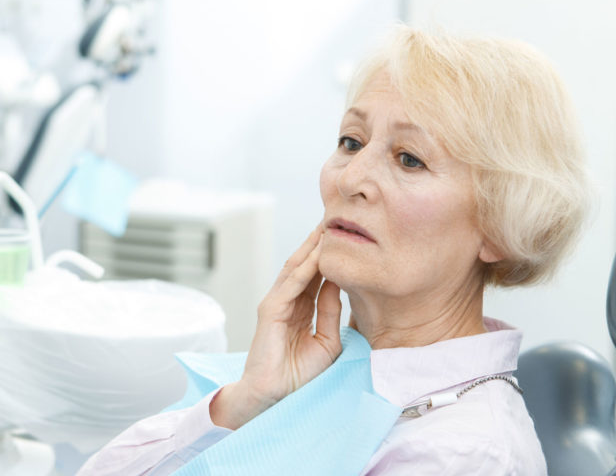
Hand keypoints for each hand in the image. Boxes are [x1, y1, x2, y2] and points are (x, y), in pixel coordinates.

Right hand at [209, 224, 342, 429]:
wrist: (276, 396)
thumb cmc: (299, 375)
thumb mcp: (328, 340)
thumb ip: (331, 311)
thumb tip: (338, 283)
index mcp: (300, 309)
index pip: (315, 276)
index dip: (328, 256)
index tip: (345, 237)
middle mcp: (287, 302)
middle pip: (304, 266)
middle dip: (318, 243)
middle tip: (335, 219)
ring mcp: (276, 304)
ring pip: (296, 269)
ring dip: (311, 248)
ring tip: (326, 227)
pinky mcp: (270, 311)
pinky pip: (291, 285)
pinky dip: (304, 269)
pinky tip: (316, 254)